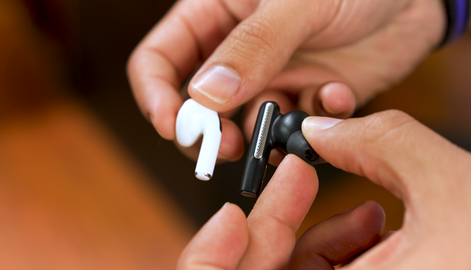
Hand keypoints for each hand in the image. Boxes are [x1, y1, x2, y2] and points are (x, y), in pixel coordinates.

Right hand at [127, 0, 444, 161]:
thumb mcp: (298, 2)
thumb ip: (252, 47)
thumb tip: (206, 97)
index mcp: (214, 16)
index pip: (159, 60)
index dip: (157, 96)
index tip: (174, 128)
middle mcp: (236, 53)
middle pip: (195, 106)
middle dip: (207, 133)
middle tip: (227, 148)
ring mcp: (269, 77)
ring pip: (242, 125)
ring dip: (260, 137)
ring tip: (284, 130)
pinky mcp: (303, 96)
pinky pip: (293, 127)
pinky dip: (311, 125)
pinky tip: (335, 96)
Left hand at [178, 110, 470, 268]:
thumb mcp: (448, 183)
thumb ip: (378, 141)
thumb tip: (326, 127)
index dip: (222, 261)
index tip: (234, 218)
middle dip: (282, 234)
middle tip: (299, 183)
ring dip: (324, 245)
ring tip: (369, 211)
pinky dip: (348, 260)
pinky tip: (378, 229)